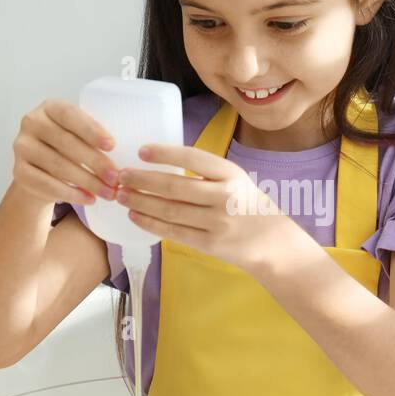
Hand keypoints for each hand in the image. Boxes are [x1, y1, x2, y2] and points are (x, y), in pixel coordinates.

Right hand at [11, 100, 121, 206]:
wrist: (40, 169)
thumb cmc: (68, 147)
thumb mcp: (79, 134)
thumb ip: (94, 136)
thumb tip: (125, 153)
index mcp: (49, 107)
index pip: (70, 115)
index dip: (91, 130)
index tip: (112, 146)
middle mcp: (31, 123)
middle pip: (66, 143)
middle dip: (95, 162)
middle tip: (116, 178)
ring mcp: (22, 147)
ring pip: (58, 166)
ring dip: (87, 182)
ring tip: (108, 192)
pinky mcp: (19, 172)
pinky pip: (47, 184)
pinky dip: (71, 194)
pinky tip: (89, 199)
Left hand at [116, 143, 300, 273]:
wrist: (273, 243)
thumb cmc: (249, 206)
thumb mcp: (237, 180)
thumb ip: (207, 173)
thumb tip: (162, 164)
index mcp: (232, 174)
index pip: (193, 159)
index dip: (165, 154)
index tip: (141, 151)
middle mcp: (225, 197)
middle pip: (175, 187)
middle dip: (143, 180)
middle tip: (121, 176)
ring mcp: (217, 223)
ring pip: (170, 211)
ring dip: (141, 202)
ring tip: (122, 196)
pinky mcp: (210, 244)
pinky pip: (174, 232)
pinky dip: (151, 224)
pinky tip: (135, 216)